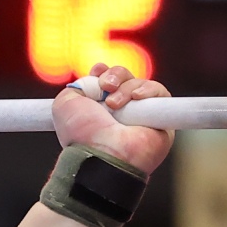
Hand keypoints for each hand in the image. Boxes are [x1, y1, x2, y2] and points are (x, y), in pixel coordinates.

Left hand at [50, 63, 173, 173]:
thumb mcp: (65, 104)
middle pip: (125, 78)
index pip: (108, 81)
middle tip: (106, 87)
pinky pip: (160, 93)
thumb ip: (77, 87)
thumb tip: (91, 80)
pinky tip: (136, 98)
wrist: (103, 154)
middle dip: (114, 76)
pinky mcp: (161, 119)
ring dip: (126, 88)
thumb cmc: (82, 134)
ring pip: (140, 84)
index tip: (98, 72)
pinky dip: (148, 90)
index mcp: (99, 110)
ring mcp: (141, 116)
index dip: (105, 72)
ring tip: (114, 104)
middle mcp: (121, 112)